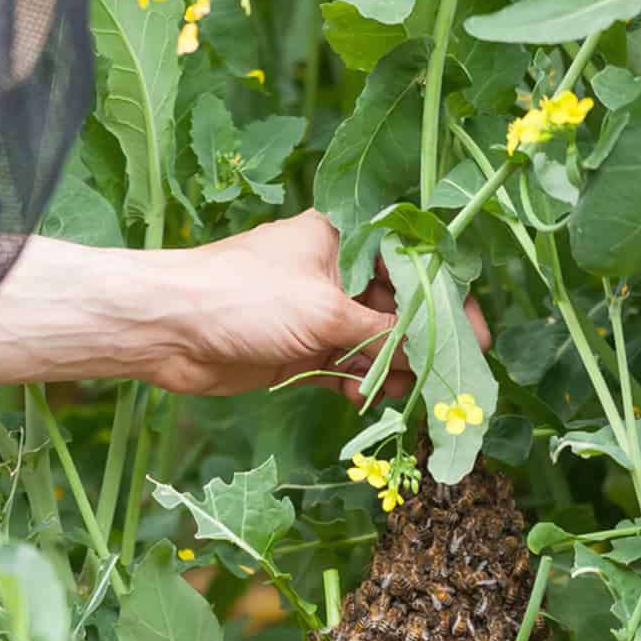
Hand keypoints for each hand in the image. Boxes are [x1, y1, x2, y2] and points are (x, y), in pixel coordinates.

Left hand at [146, 210, 490, 402]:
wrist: (168, 329)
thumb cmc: (243, 298)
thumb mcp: (325, 313)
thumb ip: (382, 334)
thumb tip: (429, 351)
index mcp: (343, 239)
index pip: (412, 263)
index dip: (447, 298)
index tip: (472, 334)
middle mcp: (334, 272)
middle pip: (397, 307)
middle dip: (422, 343)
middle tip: (449, 378)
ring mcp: (315, 313)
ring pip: (372, 343)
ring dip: (392, 370)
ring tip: (410, 397)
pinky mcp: (298, 350)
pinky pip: (344, 368)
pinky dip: (359, 384)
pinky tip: (368, 400)